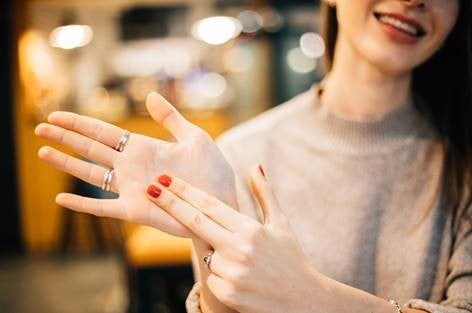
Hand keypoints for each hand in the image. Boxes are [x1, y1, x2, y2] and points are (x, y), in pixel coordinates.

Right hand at [35, 92, 236, 236]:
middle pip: (91, 148)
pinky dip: (83, 204)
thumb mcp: (195, 137)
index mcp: (143, 148)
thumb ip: (171, 118)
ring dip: (67, 164)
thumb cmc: (212, 171)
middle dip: (65, 138)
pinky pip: (103, 208)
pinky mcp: (135, 210)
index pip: (105, 132)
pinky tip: (62, 198)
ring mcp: (131, 188)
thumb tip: (149, 95)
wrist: (222, 200)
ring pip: (91, 174)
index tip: (57, 115)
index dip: (80, 124)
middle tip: (39, 128)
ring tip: (43, 153)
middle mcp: (132, 166)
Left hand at [145, 165, 320, 312]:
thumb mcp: (281, 224)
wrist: (305, 302)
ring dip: (215, 254)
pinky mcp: (228, 293)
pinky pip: (213, 279)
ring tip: (245, 263)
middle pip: (195, 222)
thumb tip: (255, 166)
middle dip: (170, 204)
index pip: (209, 205)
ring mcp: (232, 272)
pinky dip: (221, 276)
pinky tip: (243, 279)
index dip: (185, 191)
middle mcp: (239, 249)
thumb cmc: (292, 259)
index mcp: (250, 229)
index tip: (166, 180)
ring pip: (206, 256)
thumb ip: (265, 194)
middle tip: (150, 189)